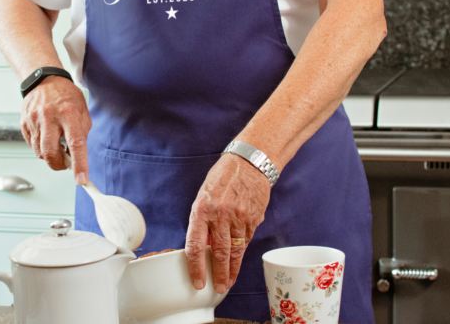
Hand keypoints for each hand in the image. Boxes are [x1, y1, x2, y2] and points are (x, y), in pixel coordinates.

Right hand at [20, 75, 91, 183]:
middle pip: (50, 153)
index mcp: (68, 113)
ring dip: (49, 155)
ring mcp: (34, 121)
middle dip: (58, 165)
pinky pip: (31, 145)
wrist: (44, 80)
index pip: (76, 143)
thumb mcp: (82, 110)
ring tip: (56, 142)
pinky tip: (46, 136)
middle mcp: (50, 117)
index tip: (81, 180)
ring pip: (39, 152)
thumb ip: (81, 132)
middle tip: (65, 163)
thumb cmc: (66, 96)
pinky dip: (40, 147)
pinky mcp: (24, 123)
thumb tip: (78, 156)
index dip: (79, 164)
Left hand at [185, 154, 270, 293]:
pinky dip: (242, 251)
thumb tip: (203, 246)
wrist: (250, 161)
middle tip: (218, 289)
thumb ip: (203, 219)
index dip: (196, 268)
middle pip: (218, 253)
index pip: (195, 245)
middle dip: (218, 275)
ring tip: (228, 282)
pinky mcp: (254, 219)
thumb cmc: (223, 177)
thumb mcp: (205, 194)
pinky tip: (239, 258)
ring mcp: (239, 218)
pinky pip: (246, 240)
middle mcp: (220, 215)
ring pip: (235, 251)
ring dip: (232, 269)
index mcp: (202, 208)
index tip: (198, 282)